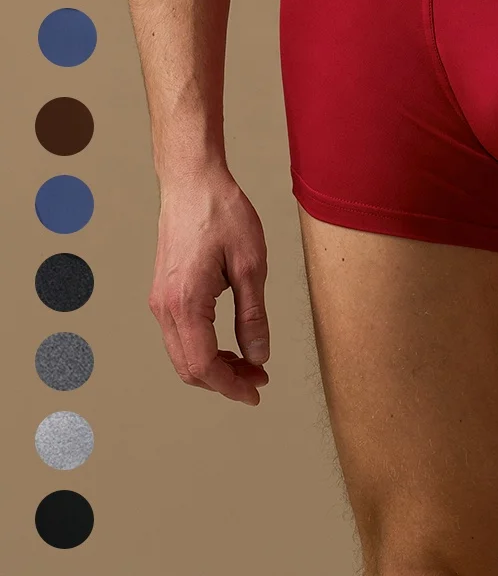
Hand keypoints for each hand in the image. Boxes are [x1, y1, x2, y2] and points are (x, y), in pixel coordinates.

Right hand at [148, 164, 270, 404]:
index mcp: (185, 303)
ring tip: (249, 363)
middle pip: (188, 367)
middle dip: (224, 382)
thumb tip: (258, 355)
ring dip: (213, 367)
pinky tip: (229, 343)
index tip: (257, 392)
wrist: (192, 183)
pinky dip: (203, 348)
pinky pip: (179, 335)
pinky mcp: (163, 292)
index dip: (231, 386)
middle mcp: (164, 307)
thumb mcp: (251, 265)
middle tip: (259, 379)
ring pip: (182, 354)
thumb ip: (253, 315)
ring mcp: (159, 300)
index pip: (204, 365)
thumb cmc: (222, 214)